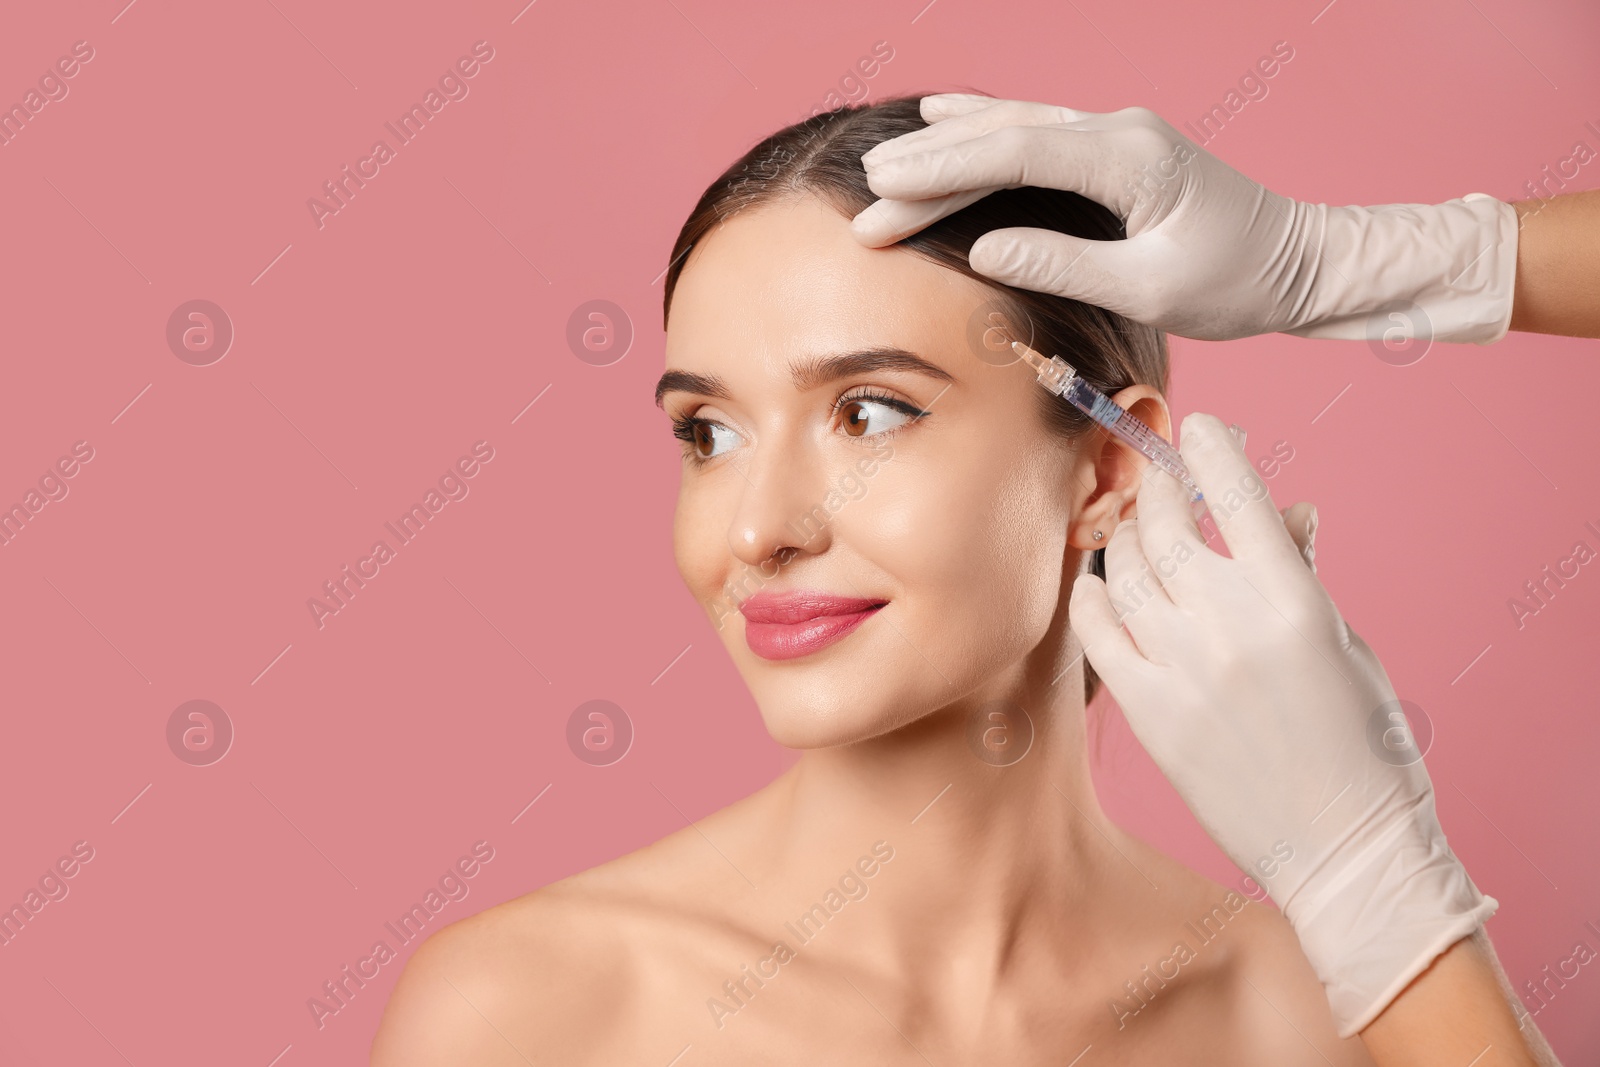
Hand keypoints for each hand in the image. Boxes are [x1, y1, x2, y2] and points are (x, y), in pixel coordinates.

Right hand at [853, 95, 1516, 343]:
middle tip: (867, 198)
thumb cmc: (1236, 282)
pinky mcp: (1115, 151)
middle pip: (1004, 138)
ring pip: (1015, 127)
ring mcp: (1117, 135)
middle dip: (930, 168)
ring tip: (885, 163)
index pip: (1016, 154)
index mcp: (1130, 160)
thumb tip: (984, 247)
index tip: (886, 189)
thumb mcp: (1152, 289)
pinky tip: (947, 119)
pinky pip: (1035, 132)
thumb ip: (1065, 263)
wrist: (1300, 261)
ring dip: (948, 148)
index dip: (944, 170)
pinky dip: (984, 130)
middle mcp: (1120, 132)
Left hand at [1068, 413, 1496, 1037]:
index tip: (1200, 429)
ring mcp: (1180, 667)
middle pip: (1165, 524)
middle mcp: (1228, 624)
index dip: (1212, 449)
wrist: (1343, 847)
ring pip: (1124, 569)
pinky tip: (1098, 583)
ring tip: (1132, 527)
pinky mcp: (1147, 711)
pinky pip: (1096, 631)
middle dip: (1156, 486)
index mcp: (1290, 599)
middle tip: (1153, 471)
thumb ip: (1299, 572)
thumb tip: (1284, 509)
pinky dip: (1092, 596)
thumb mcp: (1344, 643)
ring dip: (1124, 536)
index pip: (1237, 494)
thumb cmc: (1362, 743)